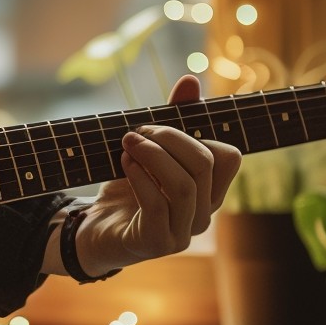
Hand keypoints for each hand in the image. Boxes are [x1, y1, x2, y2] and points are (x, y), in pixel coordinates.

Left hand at [69, 75, 241, 274]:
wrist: (96, 229)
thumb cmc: (129, 187)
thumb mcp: (151, 150)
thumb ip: (173, 119)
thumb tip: (190, 81)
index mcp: (210, 191)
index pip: (228, 157)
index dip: (196, 134)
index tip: (159, 127)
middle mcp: (204, 214)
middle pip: (204, 164)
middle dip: (169, 138)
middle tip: (138, 130)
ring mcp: (183, 233)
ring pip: (183, 186)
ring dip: (152, 155)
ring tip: (128, 143)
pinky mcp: (158, 244)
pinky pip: (157, 206)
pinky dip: (139, 177)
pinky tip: (124, 163)